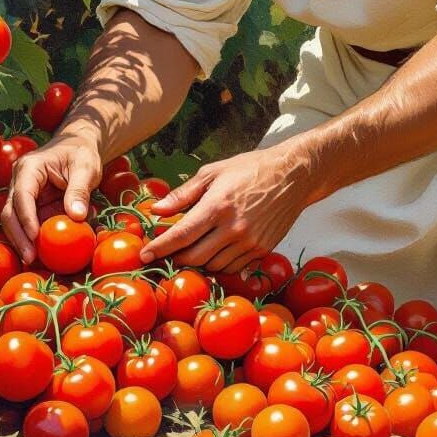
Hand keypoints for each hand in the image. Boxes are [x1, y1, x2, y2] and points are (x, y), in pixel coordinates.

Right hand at [0, 133, 102, 264]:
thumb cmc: (81, 152)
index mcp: (30, 167)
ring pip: (14, 221)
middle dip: (19, 236)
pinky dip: (32, 239)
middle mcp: (20, 181)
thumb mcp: (86, 168)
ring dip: (22, 241)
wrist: (78, 145)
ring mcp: (23, 194)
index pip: (22, 195)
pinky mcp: (31, 205)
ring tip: (33, 261)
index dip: (26, 218)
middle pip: (11, 212)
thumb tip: (77, 217)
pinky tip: (39, 254)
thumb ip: (80, 191)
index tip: (35, 237)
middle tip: (31, 257)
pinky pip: (27, 224)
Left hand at [138, 144, 310, 273]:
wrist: (292, 175)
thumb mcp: (213, 172)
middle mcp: (233, 228)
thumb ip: (183, 194)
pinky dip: (219, 264)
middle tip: (168, 251)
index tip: (144, 255)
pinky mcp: (262, 250)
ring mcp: (249, 242)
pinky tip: (216, 250)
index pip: (181, 235)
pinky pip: (232, 268)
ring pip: (213, 266)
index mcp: (217, 205)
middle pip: (193, 257)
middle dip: (176, 257)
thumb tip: (156, 211)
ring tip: (194, 247)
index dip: (159, 247)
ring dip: (198, 261)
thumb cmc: (249, 169)